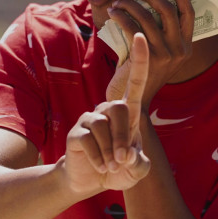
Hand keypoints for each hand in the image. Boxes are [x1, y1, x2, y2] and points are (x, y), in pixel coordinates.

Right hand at [63, 34, 150, 193]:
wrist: (91, 181)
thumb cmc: (118, 170)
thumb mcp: (136, 170)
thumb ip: (140, 163)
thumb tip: (126, 153)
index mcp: (128, 113)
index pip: (136, 82)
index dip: (139, 61)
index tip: (141, 37)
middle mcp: (108, 110)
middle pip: (119, 109)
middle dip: (123, 137)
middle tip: (123, 161)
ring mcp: (90, 119)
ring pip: (103, 126)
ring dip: (110, 152)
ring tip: (111, 167)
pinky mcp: (76, 131)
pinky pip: (88, 140)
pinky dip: (98, 158)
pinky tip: (100, 167)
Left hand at [105, 0, 193, 106]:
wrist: (133, 103)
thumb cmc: (144, 74)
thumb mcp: (160, 54)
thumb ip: (162, 34)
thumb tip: (152, 4)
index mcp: (186, 48)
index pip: (189, 14)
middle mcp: (179, 51)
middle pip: (168, 10)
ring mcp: (163, 55)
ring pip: (147, 18)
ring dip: (130, 5)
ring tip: (119, 3)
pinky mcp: (145, 59)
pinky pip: (132, 28)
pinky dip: (121, 17)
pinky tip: (113, 13)